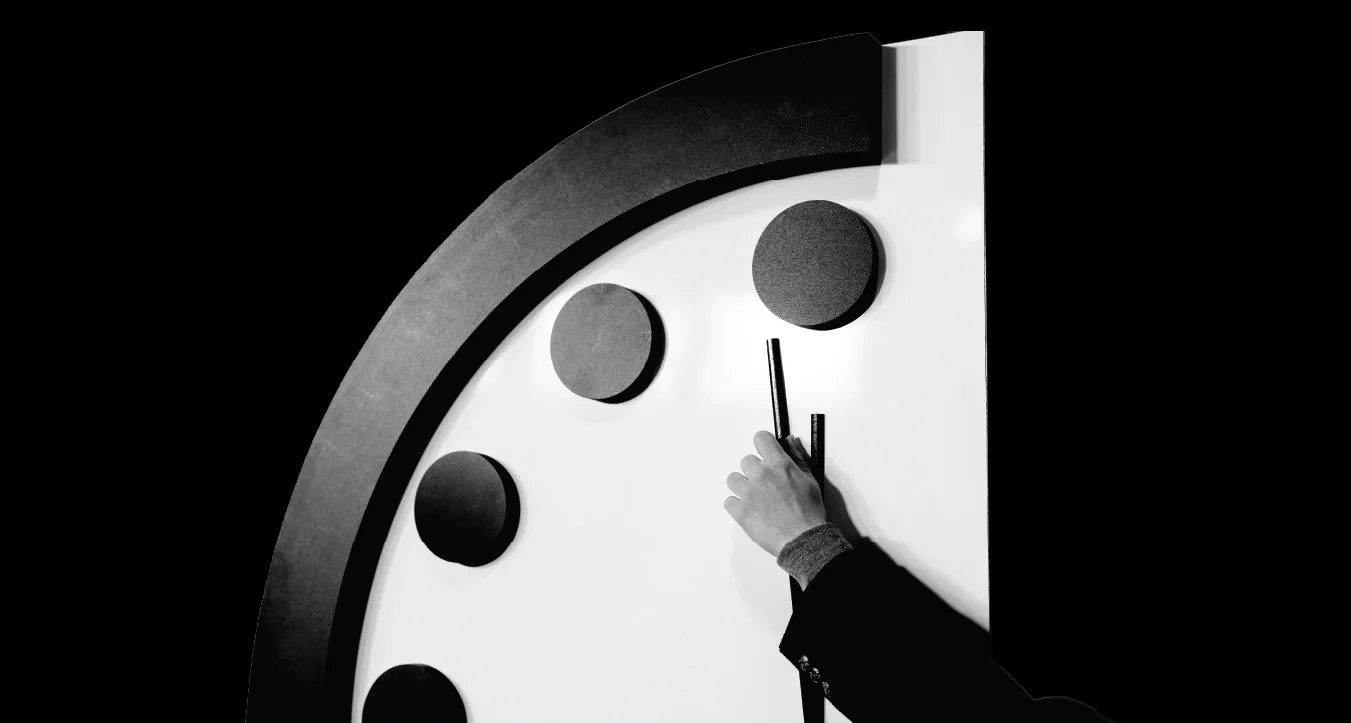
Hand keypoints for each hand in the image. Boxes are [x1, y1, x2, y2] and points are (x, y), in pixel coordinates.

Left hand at [724, 430, 826, 557]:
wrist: (803, 539)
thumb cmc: (809, 513)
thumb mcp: (810, 480)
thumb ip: (797, 457)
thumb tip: (789, 441)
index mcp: (779, 465)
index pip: (761, 439)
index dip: (762, 445)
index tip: (764, 452)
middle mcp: (761, 475)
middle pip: (746, 461)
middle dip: (755, 471)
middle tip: (765, 485)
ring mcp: (748, 493)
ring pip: (733, 479)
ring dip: (742, 486)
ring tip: (756, 498)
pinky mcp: (740, 511)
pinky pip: (729, 501)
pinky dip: (737, 506)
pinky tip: (750, 511)